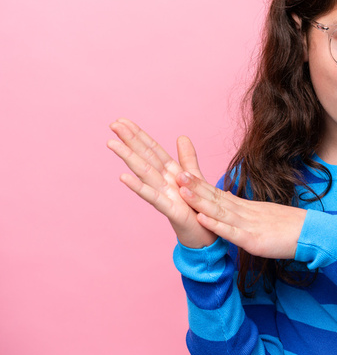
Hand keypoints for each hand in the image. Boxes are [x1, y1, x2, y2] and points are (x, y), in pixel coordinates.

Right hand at [107, 118, 216, 248]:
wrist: (206, 234)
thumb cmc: (197, 208)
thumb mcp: (195, 178)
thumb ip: (187, 159)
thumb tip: (181, 137)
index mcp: (170, 173)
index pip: (152, 150)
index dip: (139, 135)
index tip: (122, 121)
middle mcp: (163, 182)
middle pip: (145, 157)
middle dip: (130, 140)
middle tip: (112, 124)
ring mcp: (164, 195)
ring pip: (144, 173)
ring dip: (128, 158)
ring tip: (112, 143)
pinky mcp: (170, 210)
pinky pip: (153, 197)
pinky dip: (139, 187)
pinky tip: (123, 176)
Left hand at [176, 172, 306, 259]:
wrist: (311, 234)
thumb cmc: (288, 227)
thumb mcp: (262, 215)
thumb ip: (243, 209)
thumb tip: (226, 198)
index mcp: (245, 208)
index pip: (218, 194)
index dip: (199, 184)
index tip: (181, 173)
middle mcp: (244, 213)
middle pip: (215, 197)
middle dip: (194, 186)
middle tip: (175, 173)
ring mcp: (248, 225)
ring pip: (220, 211)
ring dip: (200, 201)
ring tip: (182, 191)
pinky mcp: (254, 240)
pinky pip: (232, 232)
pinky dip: (216, 226)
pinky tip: (203, 219)